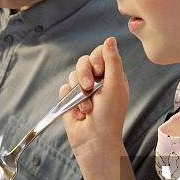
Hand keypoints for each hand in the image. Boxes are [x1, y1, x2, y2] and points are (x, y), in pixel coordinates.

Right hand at [61, 37, 129, 162]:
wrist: (94, 141)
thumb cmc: (109, 116)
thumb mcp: (115, 85)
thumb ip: (112, 61)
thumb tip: (110, 39)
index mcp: (112, 76)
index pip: (100, 53)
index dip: (97, 58)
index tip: (99, 70)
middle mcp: (97, 81)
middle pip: (83, 62)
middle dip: (84, 75)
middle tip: (89, 87)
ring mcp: (82, 90)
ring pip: (72, 75)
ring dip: (78, 94)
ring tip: (87, 108)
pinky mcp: (70, 100)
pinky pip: (63, 90)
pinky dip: (70, 102)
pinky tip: (79, 114)